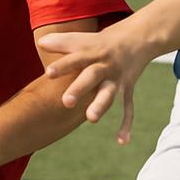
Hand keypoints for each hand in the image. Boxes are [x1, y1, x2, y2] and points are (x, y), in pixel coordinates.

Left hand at [37, 25, 146, 143]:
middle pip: (92, 76)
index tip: (48, 73)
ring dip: (101, 105)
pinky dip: (126, 124)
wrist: (138, 38)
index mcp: (91, 53)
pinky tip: (122, 141)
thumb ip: (62, 42)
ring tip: (90, 119)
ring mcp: (117, 78)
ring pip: (109, 93)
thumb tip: (41, 43)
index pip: (75, 59)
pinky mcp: (127, 88)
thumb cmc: (101, 41)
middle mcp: (104, 66)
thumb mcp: (84, 39)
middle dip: (80, 88)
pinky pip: (128, 107)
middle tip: (66, 102)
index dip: (62, 66)